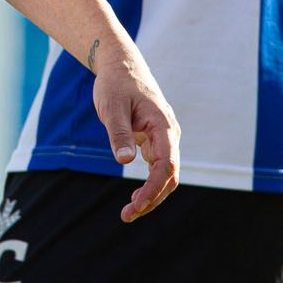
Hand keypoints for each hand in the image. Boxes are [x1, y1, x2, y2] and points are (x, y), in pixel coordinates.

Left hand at [90, 49, 180, 222]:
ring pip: (166, 174)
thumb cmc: (115, 85)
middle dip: (152, 198)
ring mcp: (165, 138)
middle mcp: (169, 134)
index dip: (153, 189)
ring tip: (130, 212)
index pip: (166, 165)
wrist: (121, 66)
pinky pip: (159, 168)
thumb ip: (118, 133)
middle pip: (170, 175)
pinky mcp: (156, 140)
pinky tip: (137, 197)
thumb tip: (124, 160)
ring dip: (152, 195)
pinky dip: (150, 184)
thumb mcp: (112, 107)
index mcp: (162, 126)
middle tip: (127, 215)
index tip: (136, 205)